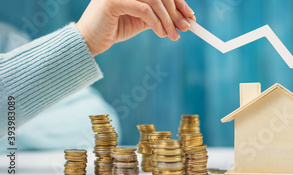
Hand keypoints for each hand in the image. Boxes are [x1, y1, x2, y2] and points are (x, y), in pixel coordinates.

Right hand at [76, 0, 195, 55]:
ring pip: (154, 0)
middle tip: (185, 27)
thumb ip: (160, 16)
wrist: (91, 41)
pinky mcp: (112, 2)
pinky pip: (144, 9)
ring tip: (172, 34)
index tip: (190, 16)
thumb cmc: (115, 29)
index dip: (178, 1)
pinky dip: (155, 22)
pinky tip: (161, 33)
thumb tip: (185, 19)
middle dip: (176, 12)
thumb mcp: (143, 21)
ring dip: (167, 19)